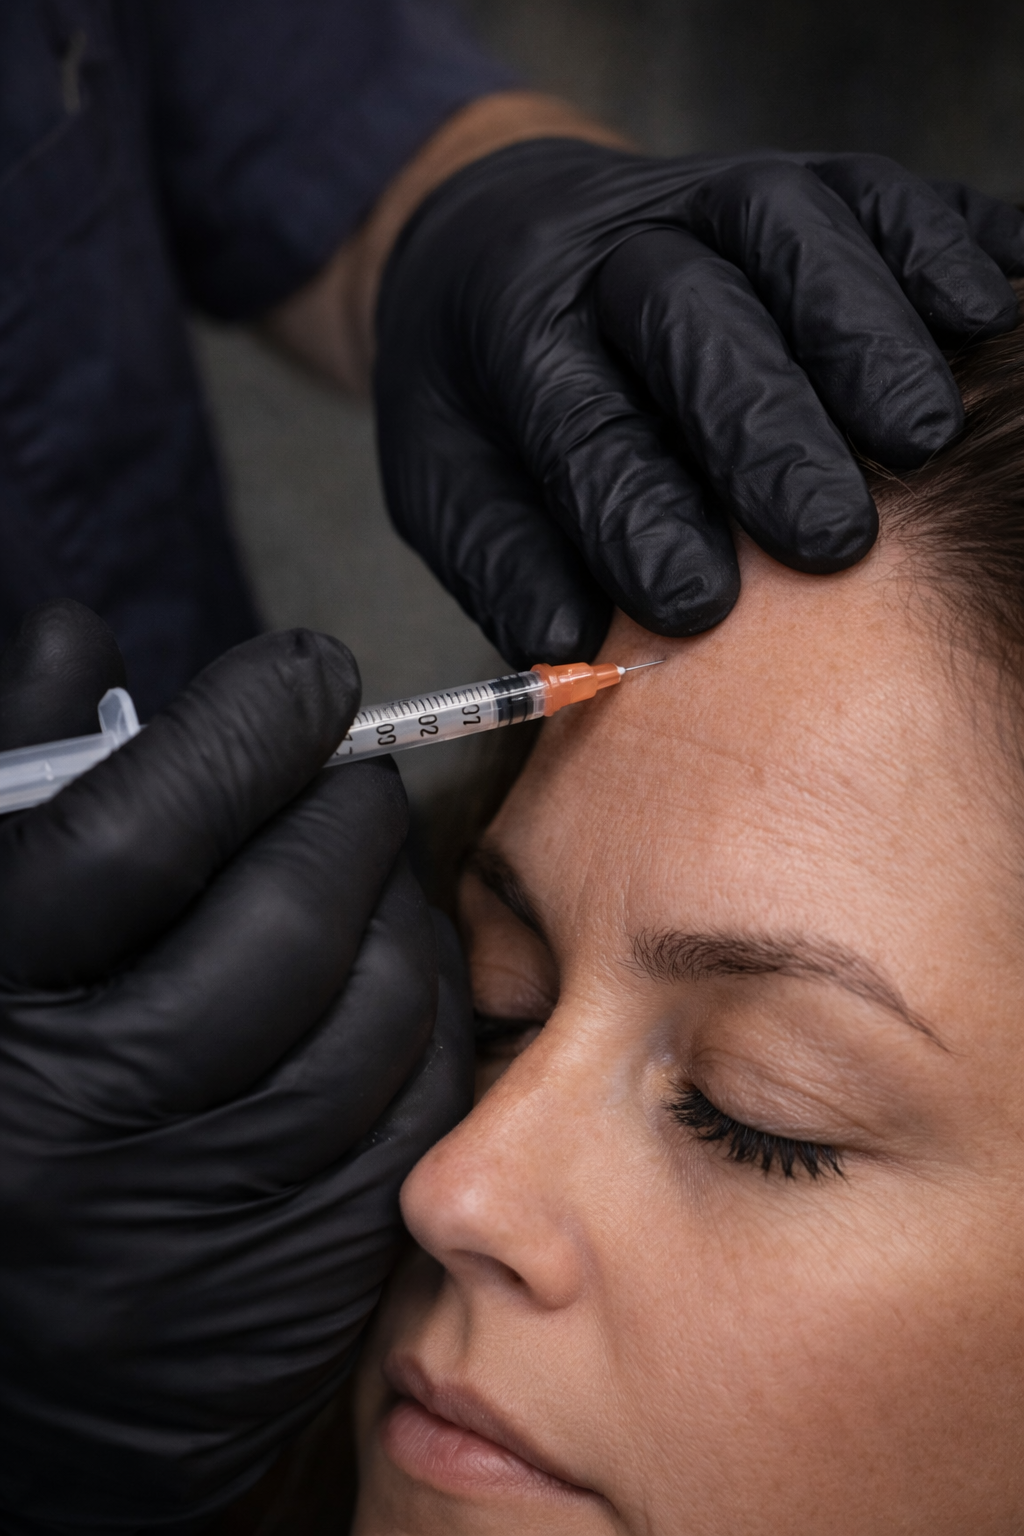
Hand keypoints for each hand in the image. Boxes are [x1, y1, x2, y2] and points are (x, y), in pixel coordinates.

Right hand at [0, 603, 472, 1532]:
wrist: (6, 1334)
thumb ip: (20, 772)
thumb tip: (82, 638)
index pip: (135, 838)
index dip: (245, 731)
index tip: (306, 676)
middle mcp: (78, 1130)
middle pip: (283, 928)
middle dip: (351, 819)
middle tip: (351, 782)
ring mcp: (194, 1222)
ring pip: (376, 1018)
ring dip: (400, 913)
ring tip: (367, 876)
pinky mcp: (291, 1281)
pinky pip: (415, 1115)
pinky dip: (421, 1021)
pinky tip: (385, 984)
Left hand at [375, 143, 1023, 665]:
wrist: (506, 236)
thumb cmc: (493, 396)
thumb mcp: (450, 485)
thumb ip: (504, 559)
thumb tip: (564, 641)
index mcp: (512, 325)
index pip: (576, 413)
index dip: (635, 509)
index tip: (694, 605)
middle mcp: (617, 242)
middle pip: (691, 312)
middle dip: (765, 429)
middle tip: (831, 540)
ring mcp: (714, 195)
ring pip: (794, 228)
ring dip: (865, 333)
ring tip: (921, 437)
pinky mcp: (804, 180)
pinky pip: (882, 191)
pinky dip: (943, 243)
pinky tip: (986, 310)